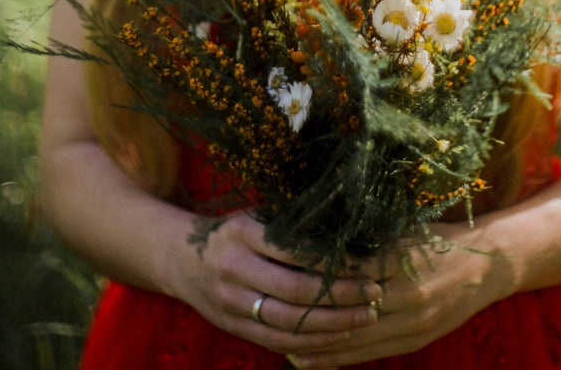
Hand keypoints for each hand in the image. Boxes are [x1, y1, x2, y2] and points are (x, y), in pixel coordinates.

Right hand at [172, 209, 383, 356]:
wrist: (184, 259)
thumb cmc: (235, 232)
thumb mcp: (257, 216)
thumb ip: (292, 225)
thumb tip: (350, 231)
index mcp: (242, 232)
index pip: (295, 250)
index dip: (334, 261)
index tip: (367, 263)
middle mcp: (234, 267)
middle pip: (295, 290)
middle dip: (341, 296)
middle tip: (375, 293)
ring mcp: (231, 302)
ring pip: (288, 322)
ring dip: (333, 324)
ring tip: (367, 317)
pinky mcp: (234, 327)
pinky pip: (277, 341)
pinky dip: (311, 343)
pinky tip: (340, 337)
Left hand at [279, 220, 510, 367]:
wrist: (486, 266)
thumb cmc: (440, 238)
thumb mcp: (406, 228)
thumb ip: (371, 235)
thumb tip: (321, 232)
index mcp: (403, 259)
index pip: (351, 267)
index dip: (317, 269)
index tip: (284, 266)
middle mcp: (408, 295)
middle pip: (348, 308)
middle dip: (309, 312)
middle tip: (272, 309)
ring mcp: (412, 323)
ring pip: (355, 337)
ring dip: (318, 342)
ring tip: (282, 340)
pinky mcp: (413, 341)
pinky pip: (369, 354)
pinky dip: (337, 356)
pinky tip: (310, 357)